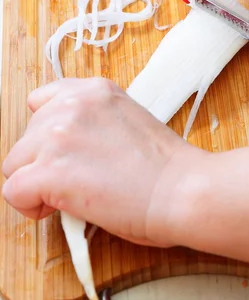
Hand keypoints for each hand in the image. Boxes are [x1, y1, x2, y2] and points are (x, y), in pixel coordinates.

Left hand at [1, 78, 197, 246]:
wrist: (182, 189)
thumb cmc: (165, 166)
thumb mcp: (128, 119)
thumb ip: (94, 121)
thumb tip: (70, 148)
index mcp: (93, 90)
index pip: (41, 102)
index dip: (49, 133)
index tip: (68, 152)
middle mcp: (71, 105)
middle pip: (26, 136)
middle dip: (43, 160)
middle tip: (77, 179)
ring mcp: (58, 136)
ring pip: (14, 163)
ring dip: (35, 181)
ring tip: (68, 195)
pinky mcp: (49, 172)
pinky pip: (13, 192)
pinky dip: (30, 206)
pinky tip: (58, 208)